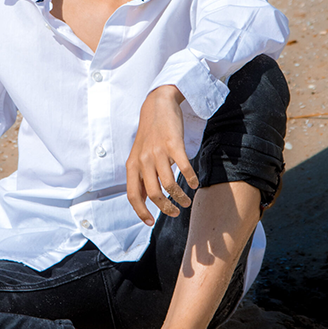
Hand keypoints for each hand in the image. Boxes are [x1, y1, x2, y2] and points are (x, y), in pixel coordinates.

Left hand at [126, 85, 198, 224]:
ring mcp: (158, 152)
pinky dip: (191, 179)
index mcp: (132, 165)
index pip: (133, 195)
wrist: (157, 105)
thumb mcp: (138, 155)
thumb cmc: (149, 134)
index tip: (151, 223)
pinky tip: (195, 183)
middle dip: (166, 208)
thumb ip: (140, 176)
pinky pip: (184, 168)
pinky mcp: (173, 144)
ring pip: (169, 184)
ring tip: (187, 201)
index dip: (141, 212)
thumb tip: (144, 200)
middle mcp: (143, 160)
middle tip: (175, 213)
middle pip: (154, 194)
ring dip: (180, 197)